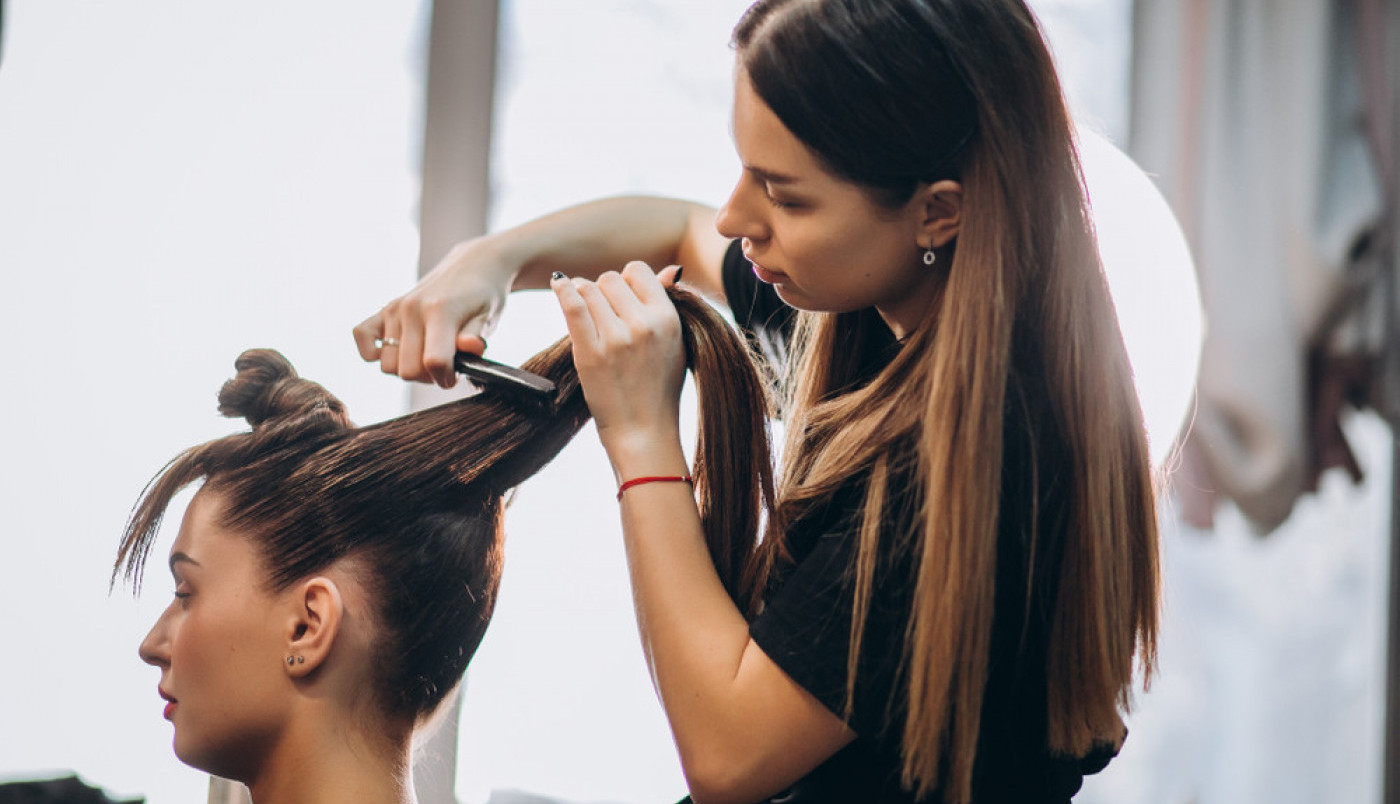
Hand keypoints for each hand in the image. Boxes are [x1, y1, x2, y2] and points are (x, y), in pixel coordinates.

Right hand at [352, 239, 509, 387]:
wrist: (473, 266)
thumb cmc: (484, 297)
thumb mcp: (488, 317)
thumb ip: (477, 336)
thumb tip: (470, 347)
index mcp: (440, 311)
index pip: (434, 362)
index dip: (447, 378)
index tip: (456, 374)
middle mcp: (411, 308)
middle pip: (408, 370)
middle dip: (428, 377)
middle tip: (445, 364)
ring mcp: (394, 308)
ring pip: (388, 366)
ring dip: (408, 369)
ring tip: (427, 355)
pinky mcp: (383, 309)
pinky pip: (361, 336)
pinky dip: (373, 351)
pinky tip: (397, 350)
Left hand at [552, 262, 685, 465]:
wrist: (643, 430)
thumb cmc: (658, 388)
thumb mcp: (676, 344)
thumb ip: (669, 304)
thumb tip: (672, 268)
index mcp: (668, 319)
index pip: (638, 271)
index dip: (626, 283)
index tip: (621, 302)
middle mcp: (644, 325)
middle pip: (610, 279)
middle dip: (602, 292)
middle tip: (603, 316)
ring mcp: (616, 339)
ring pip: (589, 289)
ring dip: (582, 296)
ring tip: (586, 315)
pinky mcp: (591, 353)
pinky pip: (573, 306)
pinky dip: (562, 290)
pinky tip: (558, 284)